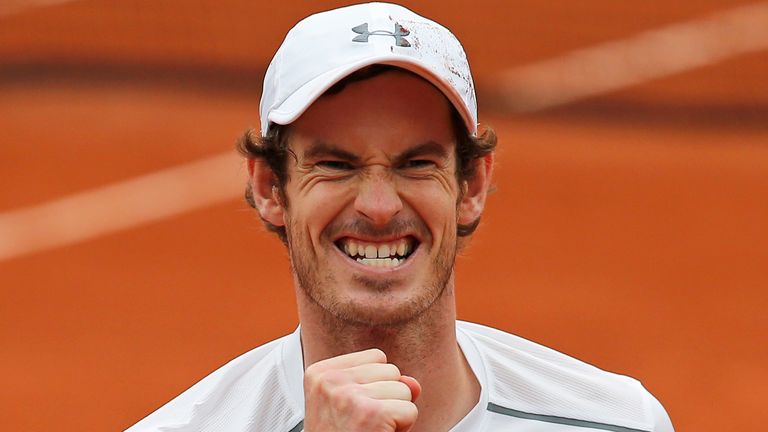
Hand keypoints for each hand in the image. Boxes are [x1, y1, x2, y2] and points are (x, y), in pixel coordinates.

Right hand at [303, 348, 421, 431]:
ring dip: (395, 412)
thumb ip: (382, 385)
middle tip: (365, 422)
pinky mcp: (370, 414)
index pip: (375, 357)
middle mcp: (331, 381)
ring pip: (404, 389)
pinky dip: (403, 427)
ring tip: (372, 429)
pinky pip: (409, 410)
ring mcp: (349, 396)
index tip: (356, 408)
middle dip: (387, 397)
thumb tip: (413, 383)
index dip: (375, 385)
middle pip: (391, 370)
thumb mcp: (351, 407)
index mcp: (320, 374)